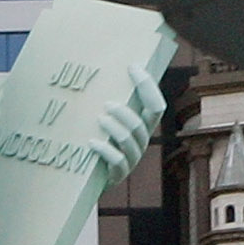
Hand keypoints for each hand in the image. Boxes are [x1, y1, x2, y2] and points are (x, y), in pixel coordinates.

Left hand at [93, 71, 166, 185]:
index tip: (133, 67)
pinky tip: (91, 142)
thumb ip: (110, 102)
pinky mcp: (118, 174)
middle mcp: (141, 142)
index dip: (147, 86)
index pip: (156, 105)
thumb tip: (99, 70)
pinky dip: (104, 149)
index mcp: (143, 126)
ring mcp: (131, 159)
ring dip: (114, 127)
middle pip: (142, 124)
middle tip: (107, 104)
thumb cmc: (97, 140)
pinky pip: (116, 160)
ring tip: (99, 118)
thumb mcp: (107, 120)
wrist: (87, 177)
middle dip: (126, 112)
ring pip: (129, 140)